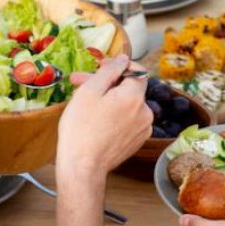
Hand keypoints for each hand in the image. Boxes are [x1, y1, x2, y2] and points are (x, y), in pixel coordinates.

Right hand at [55, 55, 152, 183]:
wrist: (82, 167)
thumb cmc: (81, 128)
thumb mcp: (90, 91)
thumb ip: (110, 70)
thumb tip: (124, 58)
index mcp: (135, 97)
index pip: (137, 70)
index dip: (118, 65)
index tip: (99, 67)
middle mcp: (146, 112)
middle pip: (128, 88)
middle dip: (106, 82)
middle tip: (79, 82)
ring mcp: (143, 128)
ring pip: (127, 104)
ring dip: (108, 99)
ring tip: (84, 102)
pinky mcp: (137, 141)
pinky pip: (128, 119)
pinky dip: (114, 114)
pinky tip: (95, 118)